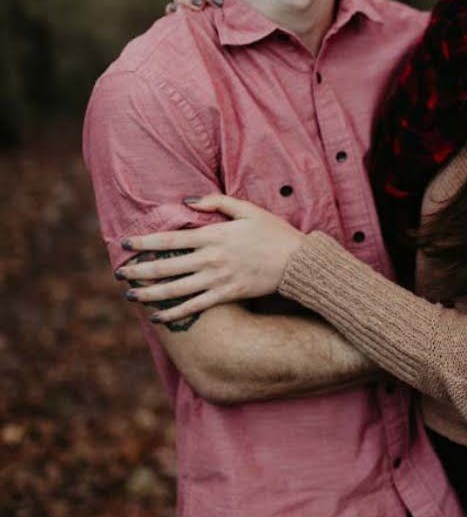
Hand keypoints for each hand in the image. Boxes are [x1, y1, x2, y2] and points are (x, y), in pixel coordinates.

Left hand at [115, 195, 305, 324]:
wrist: (296, 262)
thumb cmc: (273, 232)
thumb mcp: (247, 209)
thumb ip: (217, 202)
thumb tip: (186, 200)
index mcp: (214, 235)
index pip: (171, 239)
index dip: (145, 242)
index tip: (125, 244)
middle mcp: (211, 258)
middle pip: (167, 266)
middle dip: (139, 270)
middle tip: (119, 274)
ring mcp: (217, 279)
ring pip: (175, 289)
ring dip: (149, 293)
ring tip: (130, 295)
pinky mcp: (226, 295)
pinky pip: (194, 307)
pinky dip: (174, 313)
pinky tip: (157, 316)